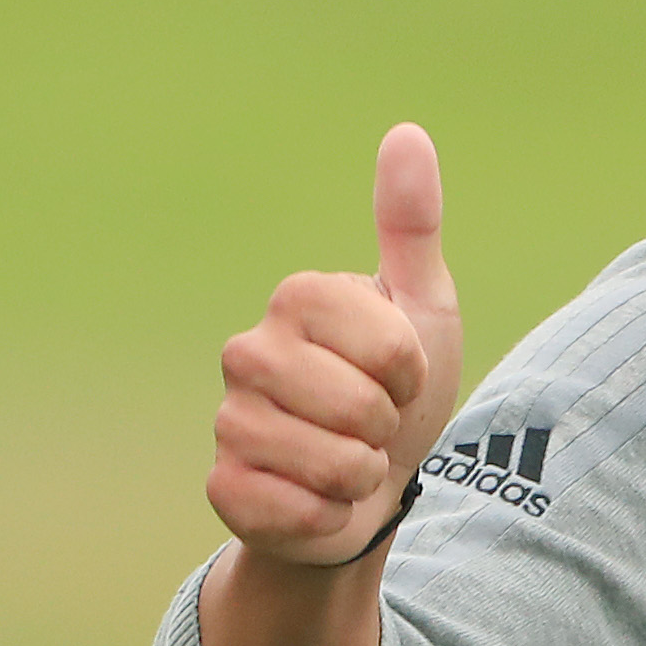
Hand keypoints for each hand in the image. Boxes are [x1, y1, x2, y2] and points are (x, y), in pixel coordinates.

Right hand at [206, 123, 464, 566]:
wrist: (368, 488)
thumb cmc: (399, 391)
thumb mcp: (423, 305)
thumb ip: (412, 224)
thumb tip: (406, 131)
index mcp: (298, 298)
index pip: (388, 346)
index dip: (411, 370)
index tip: (401, 374)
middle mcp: (248, 350)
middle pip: (358, 405)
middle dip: (387, 425)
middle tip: (373, 423)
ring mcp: (229, 419)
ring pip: (330, 460)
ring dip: (361, 473)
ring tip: (348, 460)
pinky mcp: (222, 486)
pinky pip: (295, 508)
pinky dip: (327, 514)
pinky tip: (317, 499)